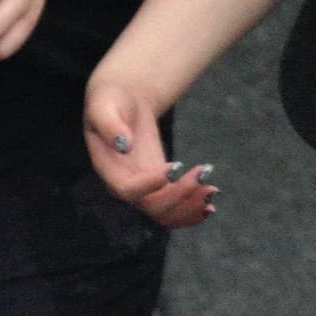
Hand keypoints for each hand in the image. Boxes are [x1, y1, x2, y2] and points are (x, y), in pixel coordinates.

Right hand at [81, 70, 215, 227]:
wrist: (121, 103)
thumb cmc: (110, 101)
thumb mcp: (103, 105)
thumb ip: (109, 124)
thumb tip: (123, 145)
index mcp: (108, 169)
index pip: (128, 189)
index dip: (152, 184)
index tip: (176, 166)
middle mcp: (123, 186)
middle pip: (151, 206)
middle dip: (180, 195)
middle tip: (203, 172)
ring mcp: (142, 189)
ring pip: (165, 215)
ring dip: (190, 208)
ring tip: (212, 189)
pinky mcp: (158, 187)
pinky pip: (173, 210)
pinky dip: (191, 212)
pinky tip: (209, 206)